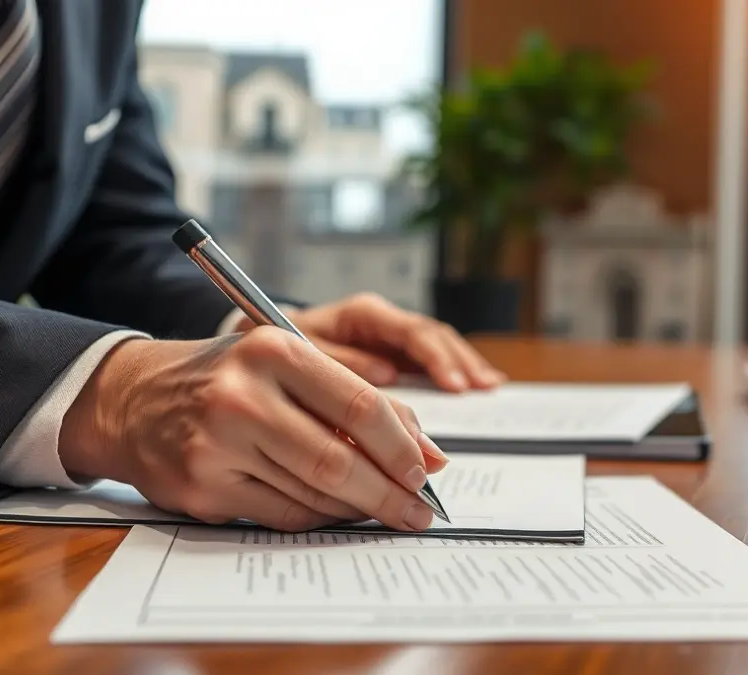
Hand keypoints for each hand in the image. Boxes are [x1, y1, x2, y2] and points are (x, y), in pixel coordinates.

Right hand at [59, 328, 449, 532]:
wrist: (132, 399)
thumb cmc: (228, 378)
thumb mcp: (288, 364)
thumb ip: (357, 399)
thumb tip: (429, 454)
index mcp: (274, 350)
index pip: (360, 406)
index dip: (402, 447)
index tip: (428, 471)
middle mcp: (242, 395)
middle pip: (339, 461)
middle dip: (390, 493)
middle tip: (418, 511)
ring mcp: (216, 444)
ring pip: (313, 493)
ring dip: (358, 508)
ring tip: (384, 510)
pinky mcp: (202, 487)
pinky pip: (283, 514)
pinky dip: (319, 517)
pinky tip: (336, 511)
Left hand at [236, 293, 505, 391]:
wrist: (259, 350)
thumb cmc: (276, 353)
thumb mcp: (299, 356)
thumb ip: (339, 363)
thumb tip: (385, 373)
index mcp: (362, 315)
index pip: (410, 331)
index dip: (435, 358)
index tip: (453, 385)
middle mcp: (383, 321)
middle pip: (433, 335)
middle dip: (459, 362)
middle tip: (479, 389)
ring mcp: (392, 337)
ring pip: (439, 344)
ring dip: (464, 364)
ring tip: (488, 387)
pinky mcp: (395, 355)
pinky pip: (433, 359)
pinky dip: (455, 371)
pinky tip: (480, 385)